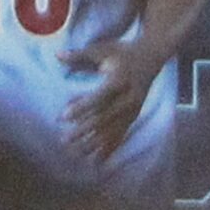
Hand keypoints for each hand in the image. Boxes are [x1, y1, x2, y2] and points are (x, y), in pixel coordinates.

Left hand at [60, 39, 164, 163]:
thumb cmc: (123, 52)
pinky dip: (109, 148)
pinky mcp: (134, 116)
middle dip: (83, 130)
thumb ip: (79, 55)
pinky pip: (121, 135)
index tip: (64, 116)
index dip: (81, 107)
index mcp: (119, 80)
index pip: (98, 97)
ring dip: (94, 143)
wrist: (152, 57)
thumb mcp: (102, 49)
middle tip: (64, 140)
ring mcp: (133, 109)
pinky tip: (97, 160)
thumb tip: (57, 55)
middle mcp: (128, 97)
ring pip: (112, 130)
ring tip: (76, 153)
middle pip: (103, 117)